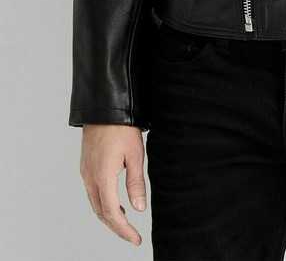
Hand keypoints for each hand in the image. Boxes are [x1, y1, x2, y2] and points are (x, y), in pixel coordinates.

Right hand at [79, 124, 146, 244]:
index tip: (136, 239)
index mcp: (103, 177)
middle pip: (101, 212)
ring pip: (95, 203)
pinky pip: (92, 192)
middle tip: (132, 235)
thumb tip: (139, 208)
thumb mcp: (135, 155)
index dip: (124, 229)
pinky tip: (115, 201)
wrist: (105, 108)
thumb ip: (136, 183)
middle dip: (116, 227)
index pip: (112, 213)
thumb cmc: (122, 128)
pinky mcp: (85, 166)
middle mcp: (90, 177)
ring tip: (125, 221)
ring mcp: (85, 172)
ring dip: (109, 215)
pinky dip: (103, 203)